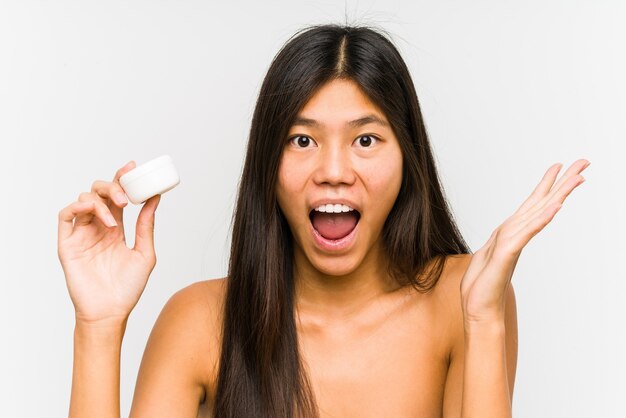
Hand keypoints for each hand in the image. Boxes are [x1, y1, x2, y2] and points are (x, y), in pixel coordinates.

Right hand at [57, 161, 161, 324]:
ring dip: (101, 201)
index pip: (116, 196)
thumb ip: (146, 225)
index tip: (133, 167)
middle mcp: (97, 227)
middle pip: (99, 192)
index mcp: (115, 228)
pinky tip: (98, 215)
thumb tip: (155, 198)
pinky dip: (80, 207)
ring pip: (83, 199)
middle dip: (112, 186)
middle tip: (126, 196)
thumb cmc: (128, 288)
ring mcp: (81, 234)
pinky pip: (65, 215)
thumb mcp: (144, 252)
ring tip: (115, 217)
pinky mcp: (67, 243)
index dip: (122, 178)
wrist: (111, 312)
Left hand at [460, 159, 589, 324]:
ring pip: (539, 213)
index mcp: (511, 233)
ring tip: (577, 177)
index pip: (532, 204)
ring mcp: (514, 243)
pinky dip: (540, 219)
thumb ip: (500, 241)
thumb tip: (508, 234)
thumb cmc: (482, 286)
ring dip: (559, 194)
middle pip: (543, 203)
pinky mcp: (507, 254)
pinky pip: (526, 232)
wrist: (479, 310)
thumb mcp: (487, 254)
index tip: (558, 166)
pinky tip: (554, 206)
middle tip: (584, 162)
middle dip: (562, 182)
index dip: (545, 185)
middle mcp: (516, 235)